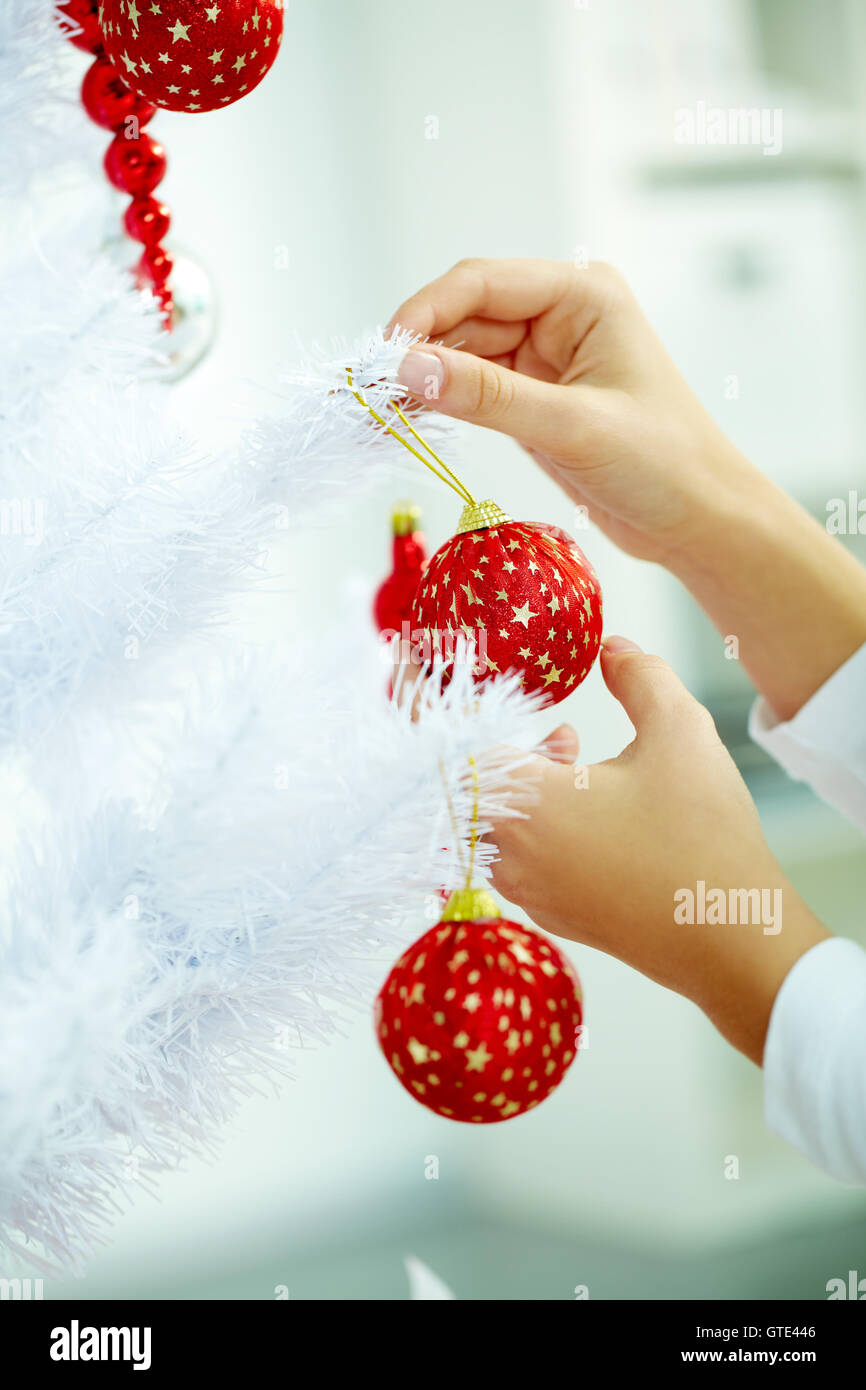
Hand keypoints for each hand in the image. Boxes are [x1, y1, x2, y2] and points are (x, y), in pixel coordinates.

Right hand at [390, 258, 865, 719]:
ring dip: (424, 378)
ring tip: (379, 410)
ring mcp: (547, 356)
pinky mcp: (536, 397)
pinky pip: (476, 388)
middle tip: (367, 392)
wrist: (699, 520)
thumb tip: (408, 370)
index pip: (482, 282)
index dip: (424, 313)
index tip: (381, 356)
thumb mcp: (572, 427)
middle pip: (465, 315)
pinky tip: (410, 419)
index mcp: (583, 294)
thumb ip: (488, 396)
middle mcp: (563, 314)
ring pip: (463, 353)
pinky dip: (443, 402)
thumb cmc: (663, 464)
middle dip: (416, 349)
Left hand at [489, 638, 828, 1064]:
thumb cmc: (702, 837)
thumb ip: (639, 676)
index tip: (445, 685)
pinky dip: (533, 820)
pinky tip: (588, 801)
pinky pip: (516, 856)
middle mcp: (511, 854)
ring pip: (490, 822)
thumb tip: (612, 647)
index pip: (455, 749)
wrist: (731, 941)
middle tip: (532, 714)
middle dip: (493, 742)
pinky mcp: (552, 914)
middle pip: (465, 788)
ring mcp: (529, 891)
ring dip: (518, 780)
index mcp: (526, 805)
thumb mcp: (680, 733)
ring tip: (572, 750)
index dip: (452, 711)